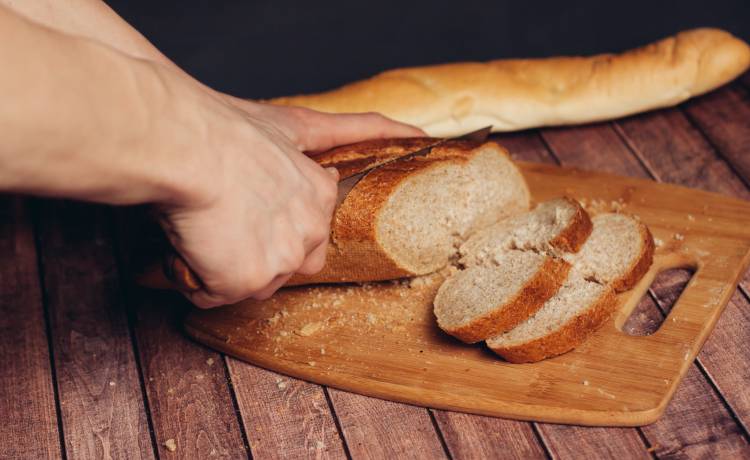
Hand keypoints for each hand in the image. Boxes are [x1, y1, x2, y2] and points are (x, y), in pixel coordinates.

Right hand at [158, 99, 423, 307]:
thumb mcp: (298, 122)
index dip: (270, 225)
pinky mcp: (246, 282)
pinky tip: (189, 242)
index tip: (248, 210)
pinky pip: (210, 294)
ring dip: (220, 264)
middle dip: (252, 254)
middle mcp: (310, 235)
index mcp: (322, 198)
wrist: (190, 147)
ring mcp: (281, 262)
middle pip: (283, 266)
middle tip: (223, 220)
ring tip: (202, 224)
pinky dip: (194, 276)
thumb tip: (417, 132)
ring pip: (246, 282)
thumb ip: (352, 130)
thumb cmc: (230, 130)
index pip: (308, 233)